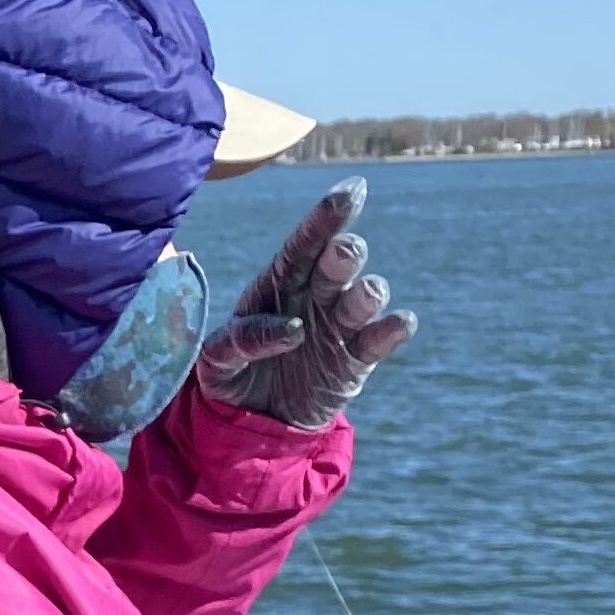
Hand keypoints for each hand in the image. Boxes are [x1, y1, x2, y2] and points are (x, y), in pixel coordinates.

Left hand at [197, 179, 416, 426]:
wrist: (252, 422)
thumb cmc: (232, 376)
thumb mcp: (216, 360)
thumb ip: (240, 340)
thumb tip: (293, 329)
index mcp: (278, 284)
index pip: (302, 245)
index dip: (325, 218)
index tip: (352, 191)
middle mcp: (315, 296)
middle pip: (338, 263)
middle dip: (345, 254)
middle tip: (343, 253)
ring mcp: (340, 325)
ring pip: (366, 295)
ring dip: (368, 293)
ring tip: (364, 296)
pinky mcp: (357, 359)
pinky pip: (382, 337)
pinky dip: (393, 329)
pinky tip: (397, 323)